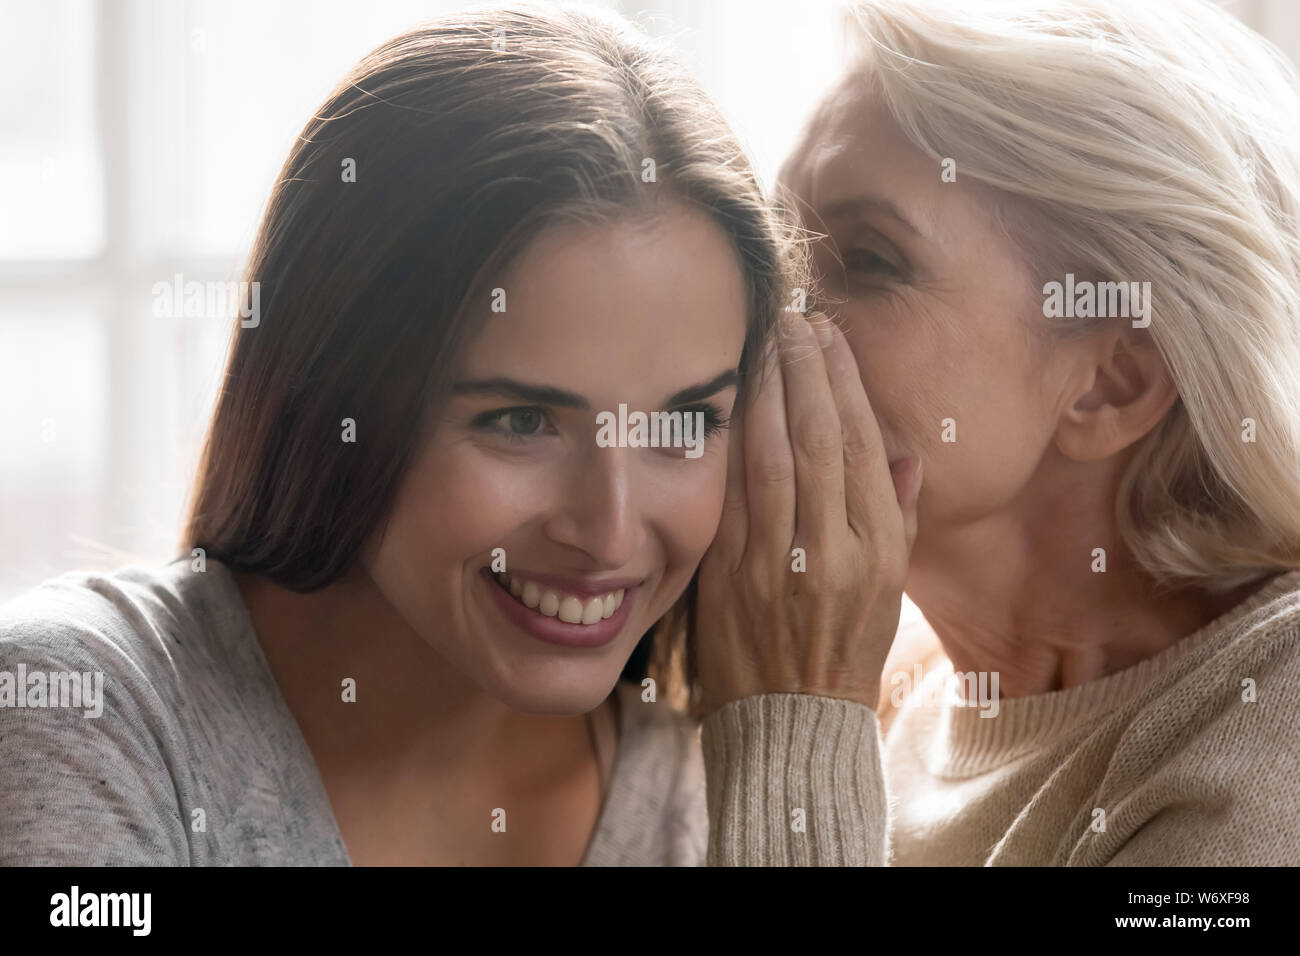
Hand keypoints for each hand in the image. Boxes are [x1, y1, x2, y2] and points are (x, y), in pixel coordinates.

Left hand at [694, 313, 922, 713]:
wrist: (792, 724)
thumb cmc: (846, 650)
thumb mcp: (891, 590)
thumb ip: (899, 517)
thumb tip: (907, 452)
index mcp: (881, 553)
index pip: (865, 446)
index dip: (846, 382)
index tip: (831, 336)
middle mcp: (834, 554)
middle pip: (819, 440)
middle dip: (805, 369)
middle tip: (794, 320)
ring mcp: (777, 566)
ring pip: (773, 458)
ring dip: (766, 392)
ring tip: (764, 343)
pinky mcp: (729, 578)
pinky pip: (733, 498)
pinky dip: (732, 444)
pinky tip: (728, 402)